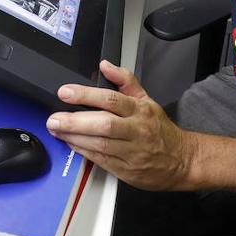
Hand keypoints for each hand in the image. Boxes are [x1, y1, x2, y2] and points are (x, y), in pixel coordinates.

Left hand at [46, 61, 198, 190]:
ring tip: (57, 130)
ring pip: (99, 144)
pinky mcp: (126, 170)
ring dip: (74, 137)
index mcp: (140, 110)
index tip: (65, 92)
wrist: (181, 160)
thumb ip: (126, 81)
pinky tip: (71, 143)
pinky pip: (100, 159)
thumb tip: (106, 65)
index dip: (86, 95)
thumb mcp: (147, 100)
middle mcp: (136, 130)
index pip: (111, 99)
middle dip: (74, 121)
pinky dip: (83, 151)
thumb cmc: (160, 130)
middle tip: (54, 118)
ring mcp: (131, 151)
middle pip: (103, 124)